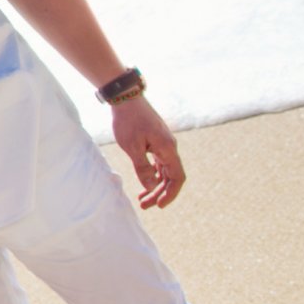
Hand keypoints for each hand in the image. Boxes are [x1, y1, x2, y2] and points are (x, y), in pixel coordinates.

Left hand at [110, 94, 184, 208]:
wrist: (126, 98)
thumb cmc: (128, 121)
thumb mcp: (132, 147)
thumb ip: (143, 168)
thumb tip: (151, 187)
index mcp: (168, 150)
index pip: (177, 178)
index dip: (170, 193)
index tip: (159, 205)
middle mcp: (170, 147)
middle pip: (171, 177)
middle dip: (159, 193)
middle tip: (144, 205)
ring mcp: (163, 144)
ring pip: (164, 170)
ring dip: (155, 185)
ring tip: (142, 199)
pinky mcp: (156, 141)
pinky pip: (159, 163)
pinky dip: (153, 174)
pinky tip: (145, 181)